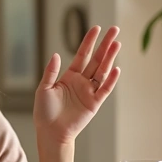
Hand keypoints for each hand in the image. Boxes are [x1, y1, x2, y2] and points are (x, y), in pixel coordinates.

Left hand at [34, 26, 121, 144]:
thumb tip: (55, 55)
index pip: (82, 54)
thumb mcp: (44, 89)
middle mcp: (82, 81)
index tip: (96, 28)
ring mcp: (89, 92)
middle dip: (105, 45)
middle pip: (96, 59)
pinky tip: (116, 68)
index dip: (89, 41)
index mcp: (69, 76)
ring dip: (110, 58)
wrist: (51, 133)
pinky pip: (104, 89)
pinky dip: (111, 80)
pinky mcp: (94, 103)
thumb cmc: (45, 112)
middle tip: (114, 30)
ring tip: (117, 43)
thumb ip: (51, 72)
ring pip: (102, 71)